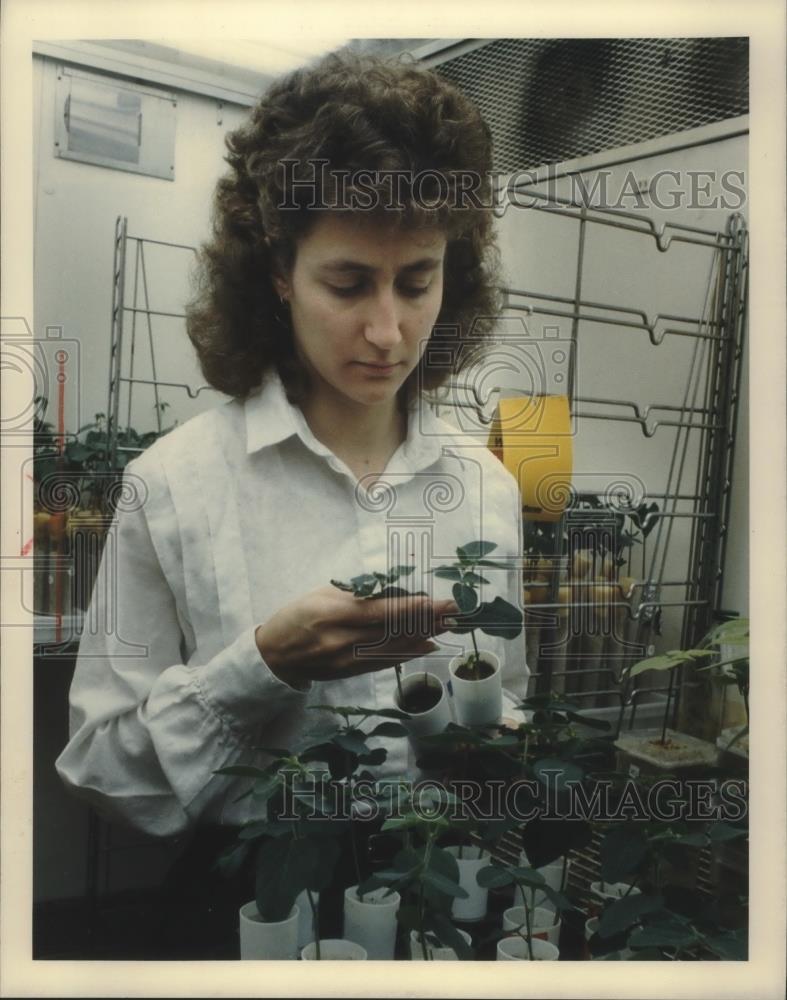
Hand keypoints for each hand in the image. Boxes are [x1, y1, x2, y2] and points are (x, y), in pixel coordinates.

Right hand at [254, 585, 457, 686]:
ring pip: (392, 647)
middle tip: (454, 611)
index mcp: (331, 612)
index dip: (410, 607)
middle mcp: (341, 639)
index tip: (435, 601)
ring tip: (448, 624)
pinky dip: (408, 652)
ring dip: (423, 635)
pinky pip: (385, 662)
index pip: (379, 611)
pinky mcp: (350, 672)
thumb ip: (358, 594)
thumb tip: (397, 592)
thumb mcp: (323, 593)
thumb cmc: (300, 615)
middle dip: (426, 620)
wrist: (276, 654)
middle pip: (391, 630)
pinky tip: (427, 644)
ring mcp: (346, 660)